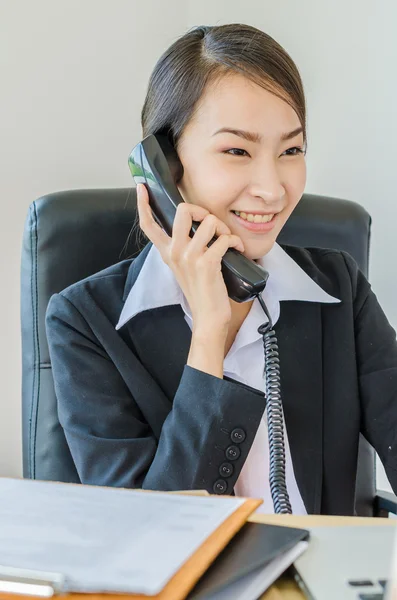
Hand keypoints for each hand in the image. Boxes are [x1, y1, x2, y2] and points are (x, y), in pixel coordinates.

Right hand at [136, 183, 243, 337]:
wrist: (208, 316)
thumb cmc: (200, 290)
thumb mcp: (183, 266)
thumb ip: (182, 246)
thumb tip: (194, 224)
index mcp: (166, 252)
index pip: (148, 225)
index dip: (143, 204)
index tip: (142, 188)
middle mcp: (174, 252)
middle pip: (182, 210)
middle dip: (202, 211)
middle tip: (210, 224)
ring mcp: (189, 257)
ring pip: (209, 221)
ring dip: (223, 228)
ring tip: (226, 240)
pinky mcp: (206, 263)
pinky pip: (224, 239)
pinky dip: (235, 241)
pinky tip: (237, 249)